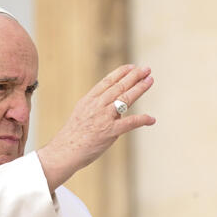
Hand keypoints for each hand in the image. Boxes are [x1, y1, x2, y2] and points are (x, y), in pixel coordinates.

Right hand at [37, 65, 155, 191]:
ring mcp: (103, 117)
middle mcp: (96, 105)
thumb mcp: (82, 114)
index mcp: (88, 100)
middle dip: (134, 76)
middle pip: (118, 87)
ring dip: (139, 89)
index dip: (120, 73)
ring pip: (125, 99)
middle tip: (146, 69)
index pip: (107, 82)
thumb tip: (118, 110)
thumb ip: (98, 108)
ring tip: (149, 80)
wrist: (65, 150)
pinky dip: (142, 120)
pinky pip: (130, 123)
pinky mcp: (110, 131)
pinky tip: (151, 119)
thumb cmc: (73, 135)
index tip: (131, 67)